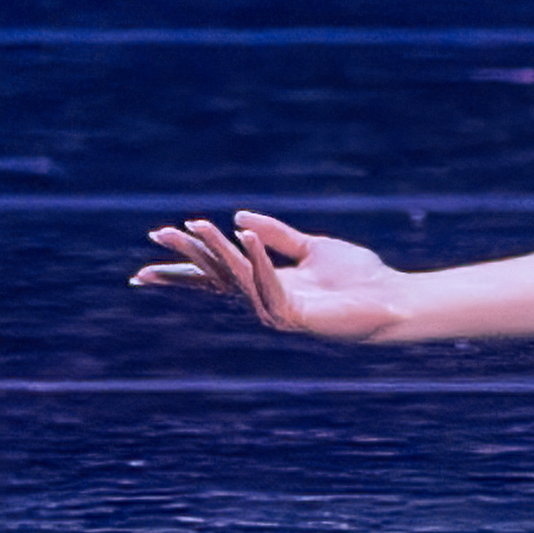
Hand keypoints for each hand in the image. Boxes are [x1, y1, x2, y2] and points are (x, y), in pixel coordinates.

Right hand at [133, 208, 411, 343]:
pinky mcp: (295, 315)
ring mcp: (277, 311)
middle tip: (158, 233)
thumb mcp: (310, 247)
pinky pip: (269, 283)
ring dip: (217, 250)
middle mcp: (264, 300)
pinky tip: (244, 236)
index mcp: (265, 284)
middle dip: (186, 256)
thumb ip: (276, 234)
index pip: (214, 278)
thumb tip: (237, 217)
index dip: (180, 271)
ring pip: (237, 277)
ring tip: (197, 224)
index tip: (141, 269)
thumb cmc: (356, 277)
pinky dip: (257, 259)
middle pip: (216, 276)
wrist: (392, 299)